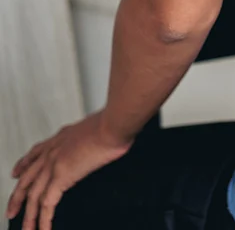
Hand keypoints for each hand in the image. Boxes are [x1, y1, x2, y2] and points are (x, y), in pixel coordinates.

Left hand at [6, 112, 132, 229]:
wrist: (113, 124)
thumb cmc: (112, 124)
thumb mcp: (95, 128)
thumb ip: (90, 137)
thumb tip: (100, 142)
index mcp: (60, 138)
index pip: (34, 154)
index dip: (23, 165)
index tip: (16, 173)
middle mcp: (52, 151)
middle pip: (27, 179)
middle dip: (16, 197)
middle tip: (11, 209)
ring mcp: (54, 164)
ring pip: (33, 195)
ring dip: (28, 215)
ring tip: (26, 228)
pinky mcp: (62, 177)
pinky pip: (47, 204)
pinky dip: (43, 219)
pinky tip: (43, 228)